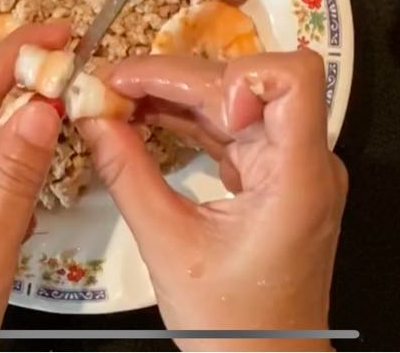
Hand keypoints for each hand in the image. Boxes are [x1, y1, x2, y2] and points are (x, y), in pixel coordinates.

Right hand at [76, 49, 348, 351]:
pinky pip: (233, 132)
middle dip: (177, 78)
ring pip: (236, 102)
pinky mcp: (275, 178)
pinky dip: (188, 122)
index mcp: (298, 176)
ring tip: (116, 97)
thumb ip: (129, 175)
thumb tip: (93, 119)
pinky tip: (143, 118)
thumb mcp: (168, 248)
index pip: (293, 78)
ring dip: (176, 96)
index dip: (239, 73)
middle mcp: (306, 161)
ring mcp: (293, 168)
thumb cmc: (235, 326)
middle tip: (112, 82)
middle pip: (248, 84)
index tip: (185, 99)